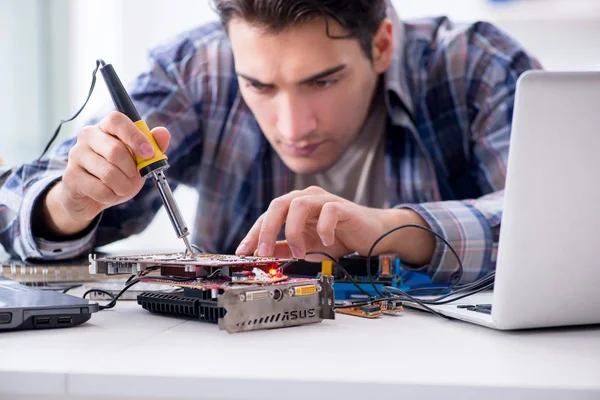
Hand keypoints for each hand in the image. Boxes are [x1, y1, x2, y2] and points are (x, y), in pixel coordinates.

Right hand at [41, 111, 170, 236]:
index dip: (135, 136)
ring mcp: (76, 155)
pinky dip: (111, 196)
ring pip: (108, 172)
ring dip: (123, 185)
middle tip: (135, 176)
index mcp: (106, 127)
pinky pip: (100, 189)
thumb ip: (153, 147)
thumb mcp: (138, 161)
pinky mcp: (70, 176)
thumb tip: (163, 133)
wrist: (90, 197)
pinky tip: (108, 194)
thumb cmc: (117, 174)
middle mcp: (88, 136)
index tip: (148, 153)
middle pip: (115, 150)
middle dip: (131, 169)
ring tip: (122, 187)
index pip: (117, 120)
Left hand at [235, 186, 435, 263]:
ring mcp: (325, 200)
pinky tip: (326, 242)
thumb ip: (284, 249)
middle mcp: (307, 199)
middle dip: (267, 228)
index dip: (254, 233)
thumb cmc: (339, 239)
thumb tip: (262, 256)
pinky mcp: (343, 207)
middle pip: (279, 204)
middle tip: (264, 252)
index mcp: (295, 207)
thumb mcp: (306, 248)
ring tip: (298, 252)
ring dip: (293, 231)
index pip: (268, 215)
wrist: (371, 236)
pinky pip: (328, 211)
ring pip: (299, 205)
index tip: (243, 251)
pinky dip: (323, 228)